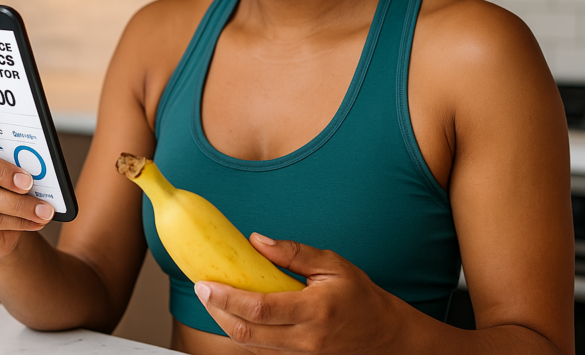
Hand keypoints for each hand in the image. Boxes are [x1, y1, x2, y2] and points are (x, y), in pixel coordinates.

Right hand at [0, 101, 55, 258]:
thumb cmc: (8, 185)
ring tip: (43, 209)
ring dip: (18, 204)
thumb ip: (15, 154)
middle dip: (1, 171)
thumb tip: (38, 156)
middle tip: (27, 181)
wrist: (4, 227)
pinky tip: (34, 220)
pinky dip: (15, 220)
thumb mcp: (12, 163)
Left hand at [194, 234, 407, 353]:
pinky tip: (230, 315)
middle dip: (216, 312)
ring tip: (210, 299)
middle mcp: (306, 339)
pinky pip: (260, 351)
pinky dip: (241, 334)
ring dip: (224, 323)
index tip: (205, 284)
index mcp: (315, 311)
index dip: (227, 298)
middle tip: (201, 288)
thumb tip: (256, 241)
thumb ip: (294, 253)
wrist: (383, 335)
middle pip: (247, 332)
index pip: (261, 309)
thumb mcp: (332, 265)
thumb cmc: (358, 295)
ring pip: (250, 346)